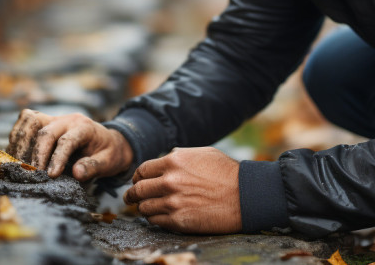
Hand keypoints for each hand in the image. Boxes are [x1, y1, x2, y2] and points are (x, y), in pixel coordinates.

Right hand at [7, 109, 132, 180]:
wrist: (108, 142)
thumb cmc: (108, 153)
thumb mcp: (108, 162)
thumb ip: (93, 167)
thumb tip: (77, 173)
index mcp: (85, 127)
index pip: (67, 141)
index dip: (57, 158)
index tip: (51, 175)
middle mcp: (68, 120)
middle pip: (45, 131)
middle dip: (37, 154)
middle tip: (33, 175)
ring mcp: (55, 119)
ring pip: (31, 121)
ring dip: (22, 142)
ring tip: (20, 165)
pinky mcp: (45, 122)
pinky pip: (26, 121)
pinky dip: (18, 135)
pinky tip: (17, 154)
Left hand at [123, 147, 241, 233]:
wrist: (244, 196)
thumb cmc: (226, 173)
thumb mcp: (202, 153)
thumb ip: (179, 156)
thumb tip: (164, 159)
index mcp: (174, 161)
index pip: (142, 170)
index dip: (137, 177)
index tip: (137, 182)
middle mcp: (169, 181)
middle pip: (138, 189)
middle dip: (131, 194)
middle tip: (130, 198)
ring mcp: (172, 202)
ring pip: (144, 207)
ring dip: (143, 208)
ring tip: (146, 208)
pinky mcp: (178, 221)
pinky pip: (155, 221)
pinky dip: (154, 219)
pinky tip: (159, 217)